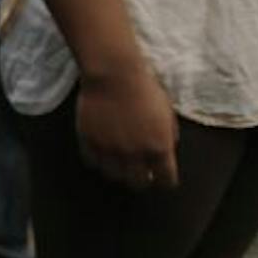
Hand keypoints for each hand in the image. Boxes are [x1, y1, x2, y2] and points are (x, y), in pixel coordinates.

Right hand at [76, 65, 179, 190]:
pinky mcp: (89, 141)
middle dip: (141, 179)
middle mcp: (134, 154)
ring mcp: (109, 149)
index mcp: (159, 147)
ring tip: (119, 162)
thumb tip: (166, 149)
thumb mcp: (167, 113)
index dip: (165, 180)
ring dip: (118, 171)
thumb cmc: (145, 89)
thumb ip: (168, 136)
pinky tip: (102, 151)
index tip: (162, 176)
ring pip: (113, 176)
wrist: (114, 73)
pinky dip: (97, 160)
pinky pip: (92, 162)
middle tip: (140, 171)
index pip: (166, 180)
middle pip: (138, 183)